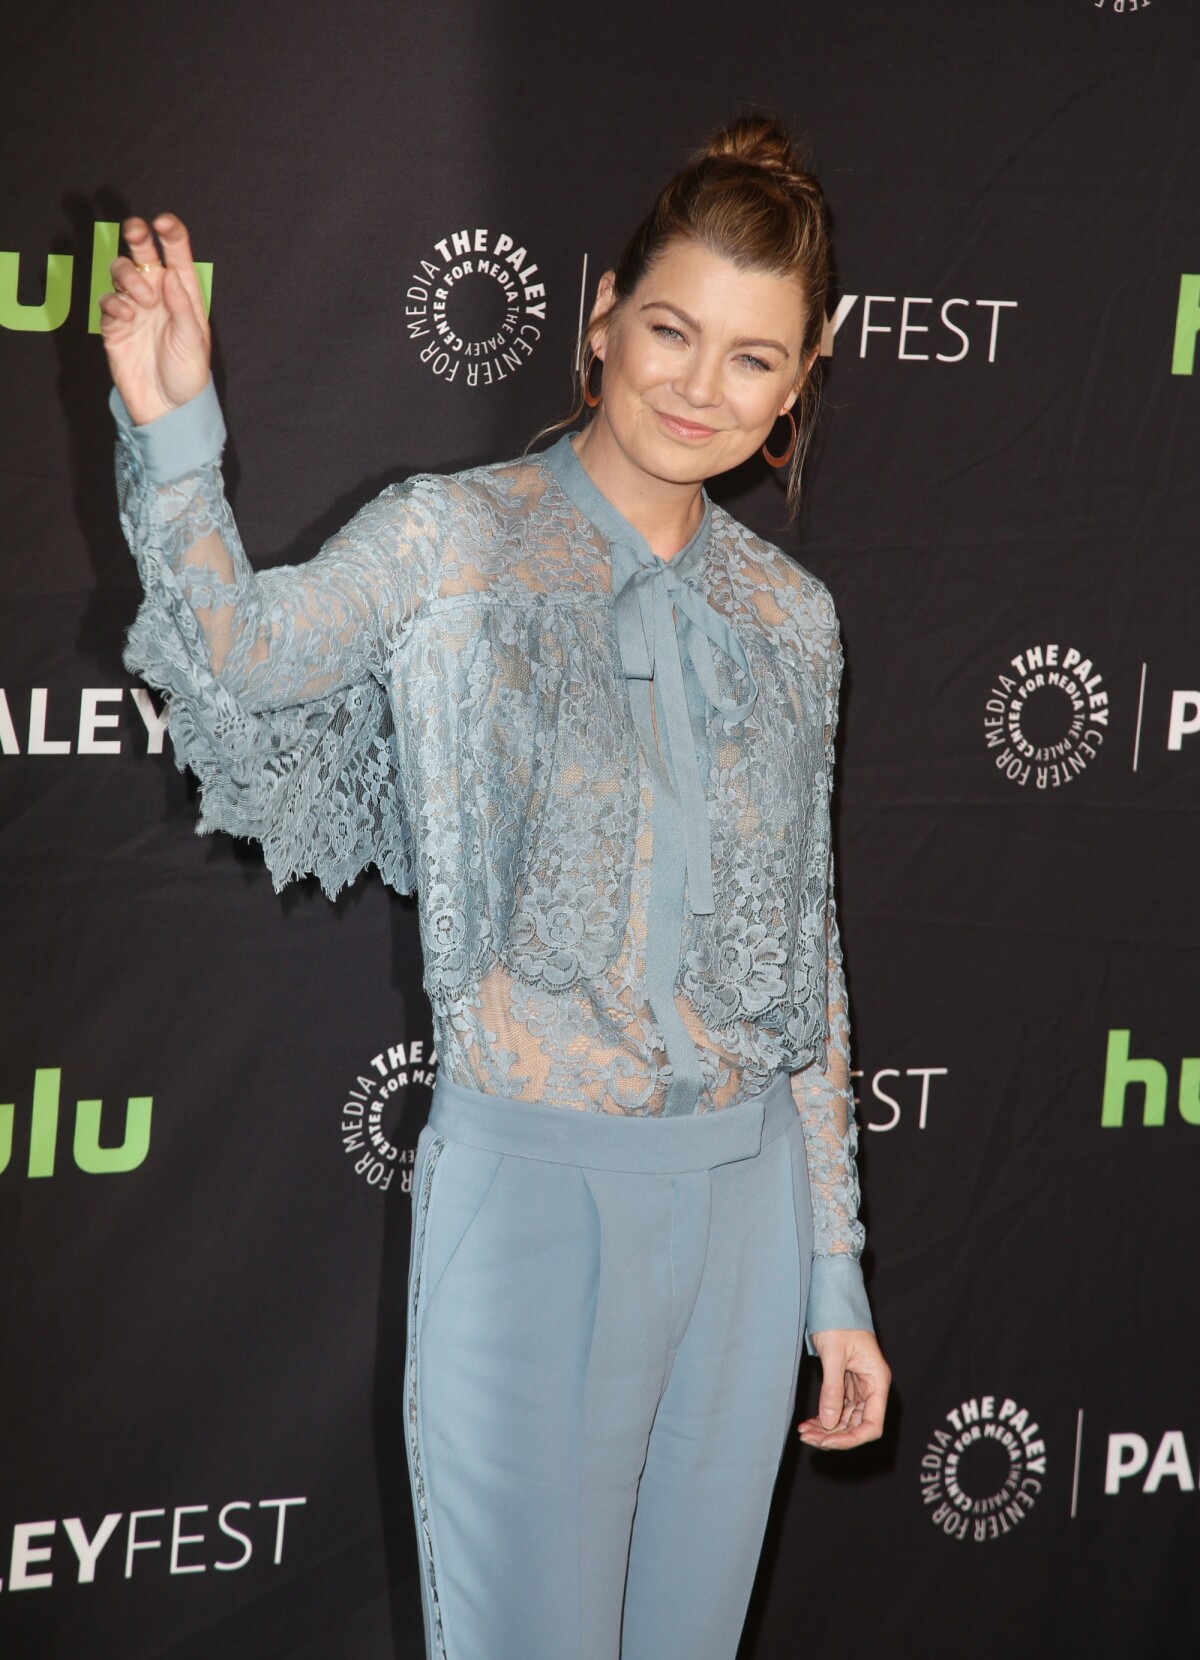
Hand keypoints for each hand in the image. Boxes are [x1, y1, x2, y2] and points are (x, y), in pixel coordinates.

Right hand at [98, 214, 210, 425]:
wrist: (167, 408)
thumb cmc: (188, 375)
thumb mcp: (194, 341)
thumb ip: (182, 307)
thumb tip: (171, 274)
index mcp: (183, 294)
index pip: (177, 254)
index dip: (170, 233)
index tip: (163, 223)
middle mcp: (157, 294)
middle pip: (142, 253)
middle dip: (137, 235)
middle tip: (137, 231)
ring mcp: (134, 307)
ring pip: (120, 271)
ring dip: (128, 277)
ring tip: (143, 301)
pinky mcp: (114, 325)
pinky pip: (106, 300)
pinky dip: (113, 302)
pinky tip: (126, 316)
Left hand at [797, 1328, 890, 1450]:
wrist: (833, 1299)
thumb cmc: (838, 1319)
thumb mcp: (834, 1354)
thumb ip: (833, 1389)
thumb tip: (829, 1423)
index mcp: (877, 1381)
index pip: (872, 1425)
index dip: (852, 1439)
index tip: (828, 1442)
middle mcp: (871, 1387)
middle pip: (858, 1425)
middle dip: (833, 1435)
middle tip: (807, 1437)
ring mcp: (859, 1386)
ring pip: (846, 1419)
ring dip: (826, 1429)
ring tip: (804, 1432)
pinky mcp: (847, 1383)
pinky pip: (838, 1408)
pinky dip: (824, 1417)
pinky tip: (809, 1423)